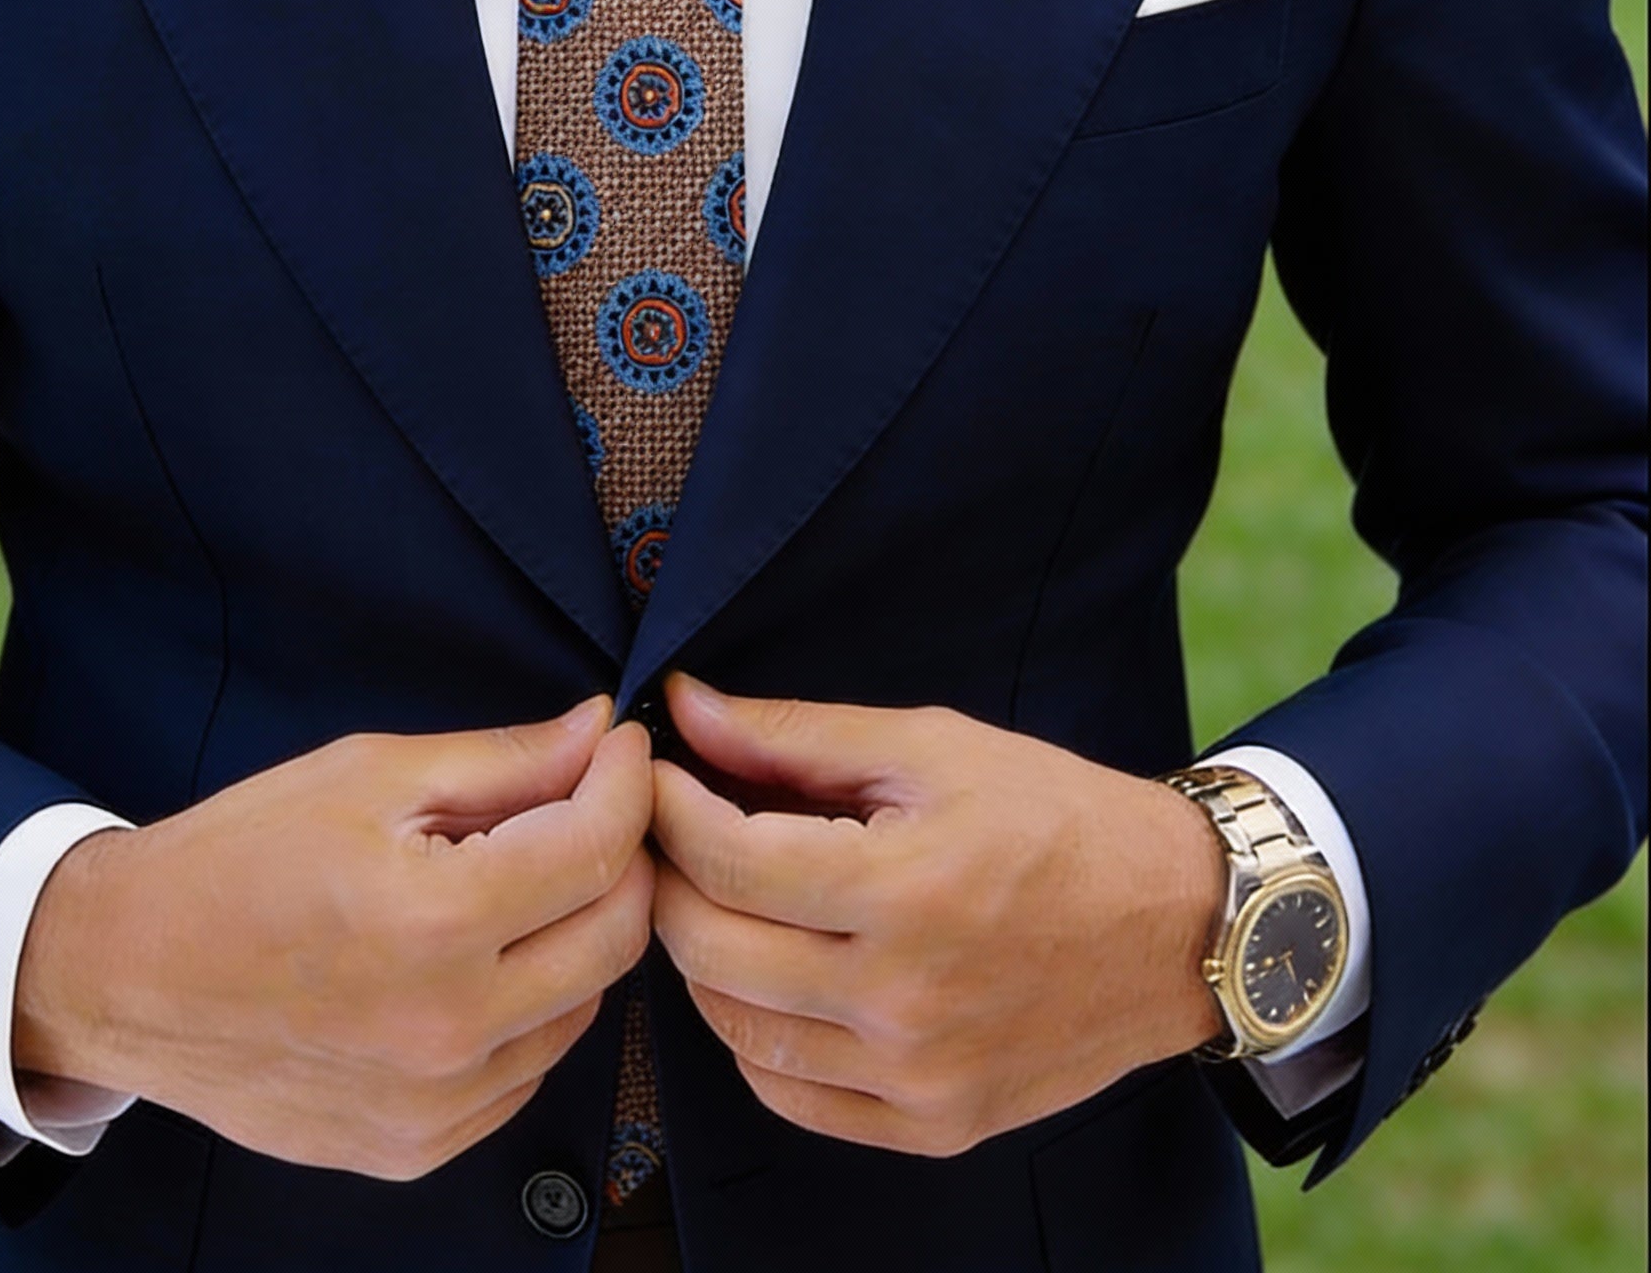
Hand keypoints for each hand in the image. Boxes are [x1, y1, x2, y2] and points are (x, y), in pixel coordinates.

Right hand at [14, 696, 653, 1179]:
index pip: (597, 849)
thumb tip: (596, 734)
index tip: (621, 749)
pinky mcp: (418, 1147)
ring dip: (578, 934)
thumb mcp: (369, 775)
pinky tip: (480, 959)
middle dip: (623, 857)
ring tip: (522, 881)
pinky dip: (530, 1008)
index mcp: (434, 921)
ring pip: (583, 1007)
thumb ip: (501, 761)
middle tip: (592, 806)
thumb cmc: (237, 859)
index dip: (627, 784)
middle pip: (616, 937)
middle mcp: (448, 1027)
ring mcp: (436, 1103)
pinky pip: (526, 1070)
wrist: (126, 974)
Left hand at [649, 675, 1224, 1156]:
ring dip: (702, 955)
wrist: (1178, 926)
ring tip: (719, 894)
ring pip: (734, 1028)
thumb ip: (796, 735)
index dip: (668, 807)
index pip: (726, 859)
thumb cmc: (1056, 817)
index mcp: (904, 891)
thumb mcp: (932, 746)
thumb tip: (686, 708)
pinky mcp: (932, 1125)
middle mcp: (903, 1000)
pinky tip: (769, 974)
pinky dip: (754, 1035)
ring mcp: (916, 1077)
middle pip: (710, 947)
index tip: (654, 771)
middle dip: (668, 875)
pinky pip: (789, 1094)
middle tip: (672, 829)